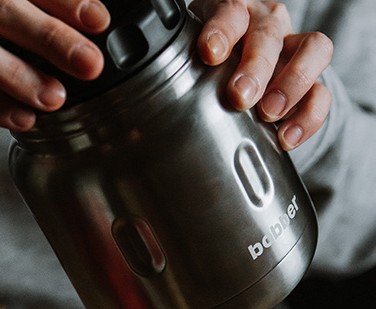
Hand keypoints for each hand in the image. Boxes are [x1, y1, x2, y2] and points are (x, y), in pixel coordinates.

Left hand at [189, 0, 332, 149]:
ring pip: (312, 50)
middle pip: (269, 34)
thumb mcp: (189, 62)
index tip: (208, 53)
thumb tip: (144, 119)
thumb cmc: (208, 67)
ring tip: (269, 113)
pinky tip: (286, 138)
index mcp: (235, 13)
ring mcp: (294, 50)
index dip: (221, 30)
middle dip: (256, 66)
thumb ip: (177, 75)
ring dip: (292, 83)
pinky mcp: (312, 80)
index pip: (231, 11)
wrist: (240, 76)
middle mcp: (268, 25)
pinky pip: (322, 92)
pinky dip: (307, 116)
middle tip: (240, 96)